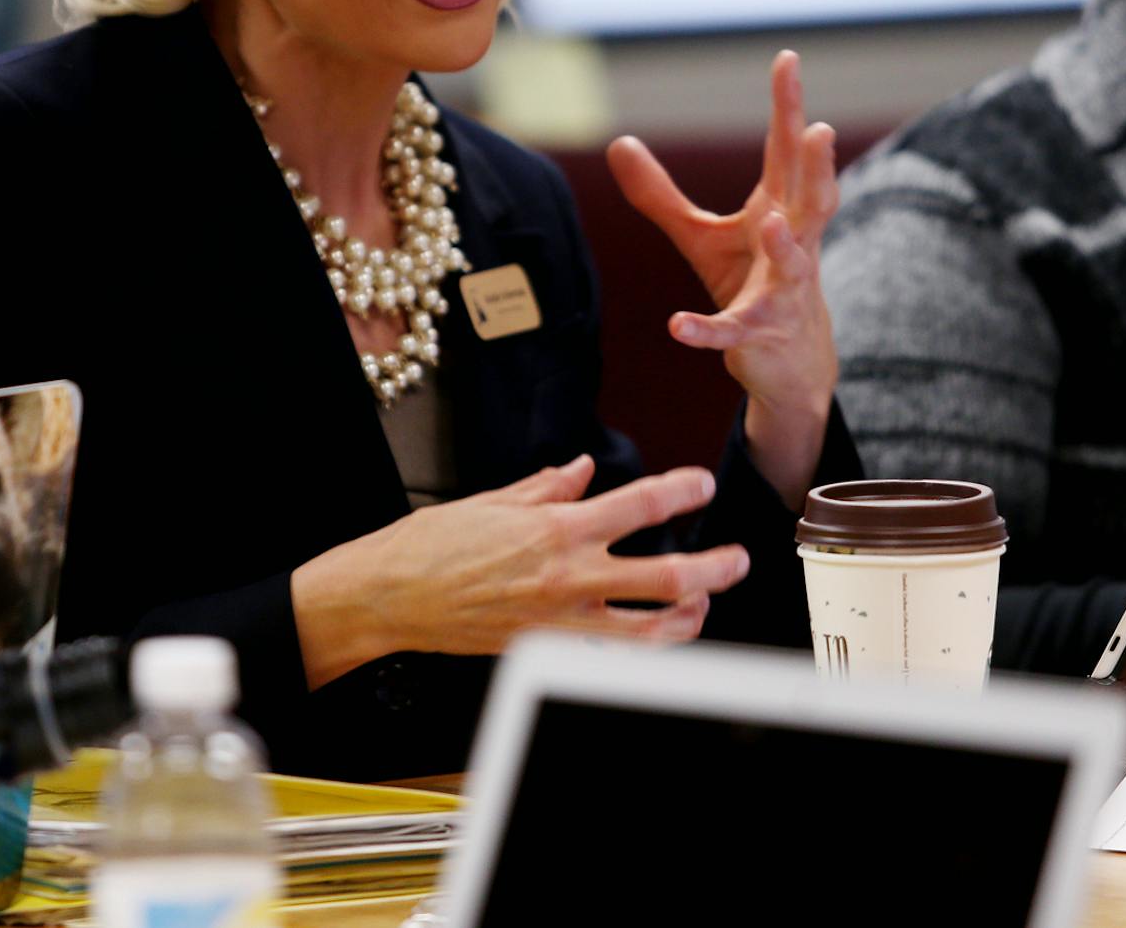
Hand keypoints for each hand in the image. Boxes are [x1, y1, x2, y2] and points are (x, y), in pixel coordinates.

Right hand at [290, 454, 749, 686]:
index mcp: (555, 528)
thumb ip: (547, 485)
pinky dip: (635, 651)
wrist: (388, 596)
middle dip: (712, 567)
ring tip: (702, 605)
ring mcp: (558, 619)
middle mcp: (565, 575)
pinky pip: (604, 656)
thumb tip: (582, 470)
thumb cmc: (431, 547)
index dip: (680, 492)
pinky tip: (650, 641)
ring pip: (646, 631)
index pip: (637, 506)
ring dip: (686, 620)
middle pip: (664, 576)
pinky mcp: (543, 648)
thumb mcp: (493, 500)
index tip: (700, 484)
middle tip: (736, 559)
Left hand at [606, 51, 840, 507]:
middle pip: (811, 201)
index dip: (787, 106)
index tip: (787, 58)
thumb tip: (618, 143)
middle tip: (819, 129)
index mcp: (779, 211)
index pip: (785, 152)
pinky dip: (707, 331)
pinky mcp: (760, 333)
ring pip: (793, 266)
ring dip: (785, 246)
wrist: (788, 362)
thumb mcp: (701, 235)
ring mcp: (784, 291)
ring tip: (772, 221)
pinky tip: (677, 326)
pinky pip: (734, 332)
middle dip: (817, 167)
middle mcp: (794, 245)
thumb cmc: (750, 282)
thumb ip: (659, 194)